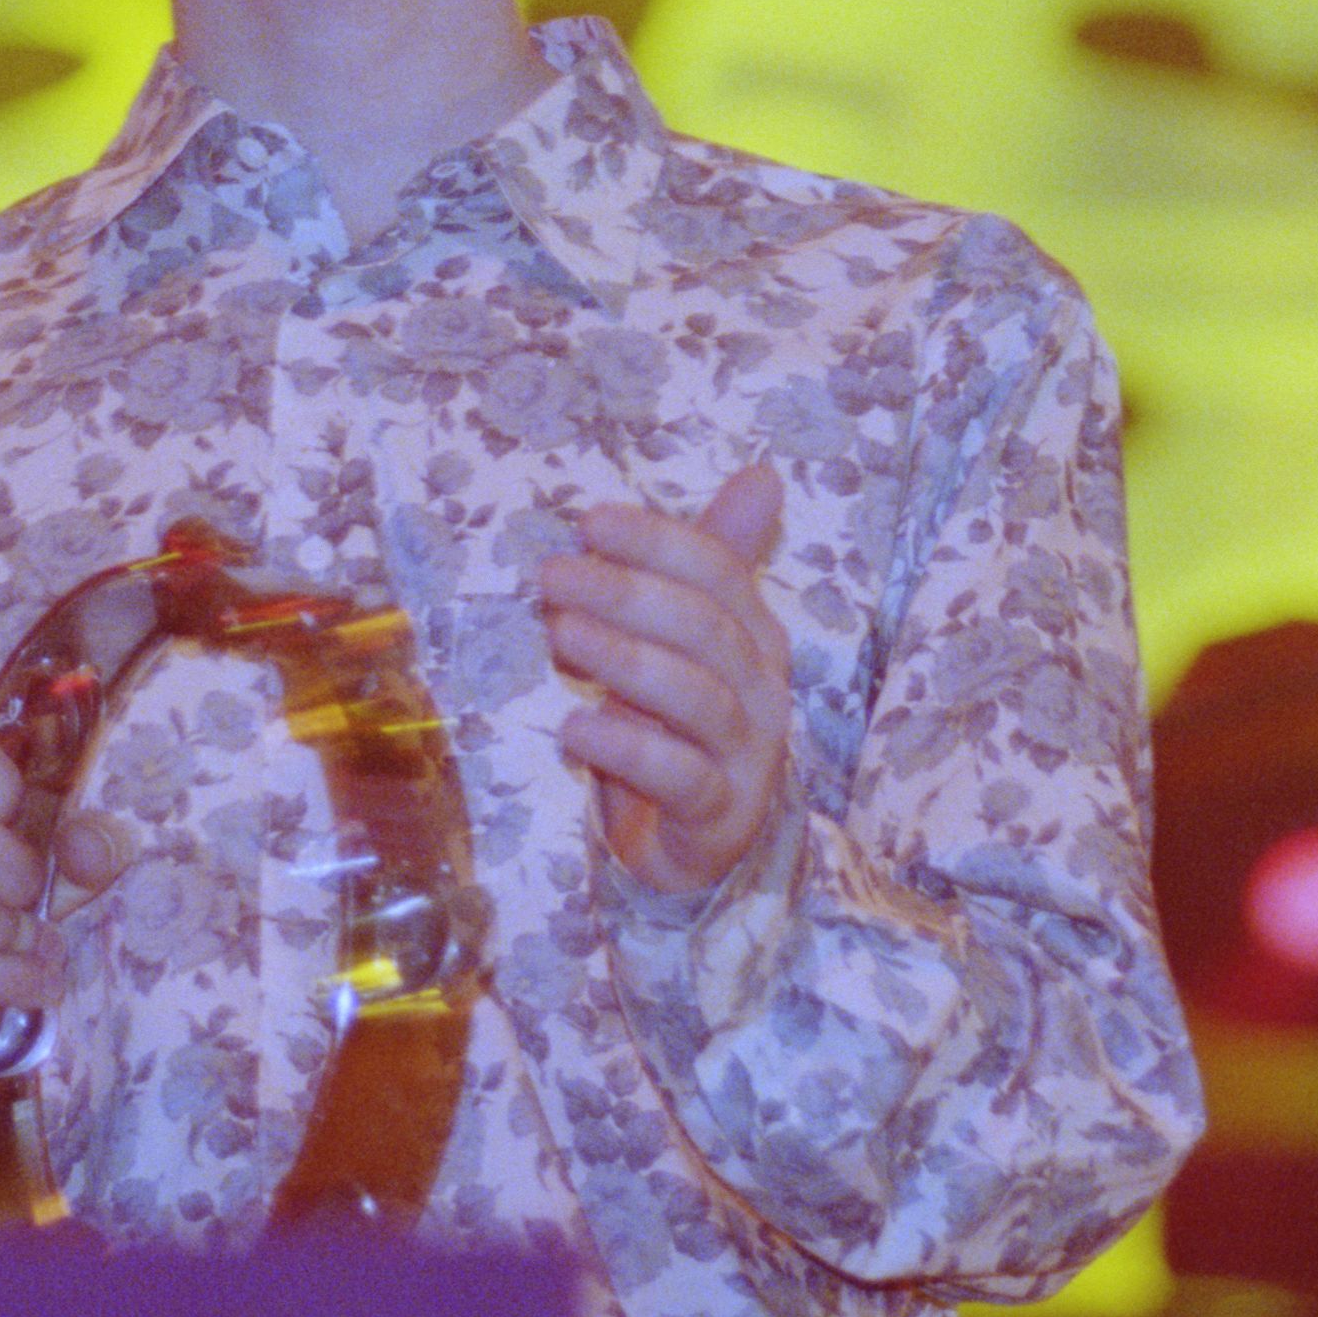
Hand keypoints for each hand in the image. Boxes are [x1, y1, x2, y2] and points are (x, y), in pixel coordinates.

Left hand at [538, 464, 793, 899]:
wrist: (703, 842)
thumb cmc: (686, 725)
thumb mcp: (693, 639)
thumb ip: (714, 559)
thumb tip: (764, 474)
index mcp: (756, 635)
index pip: (718, 572)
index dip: (656, 542)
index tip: (588, 523)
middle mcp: (762, 690)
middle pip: (704, 628)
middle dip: (627, 594)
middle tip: (553, 575)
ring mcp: (746, 756)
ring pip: (696, 698)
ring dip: (624, 660)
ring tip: (559, 636)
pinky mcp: (718, 816)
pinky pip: (680, 778)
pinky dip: (627, 748)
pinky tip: (573, 727)